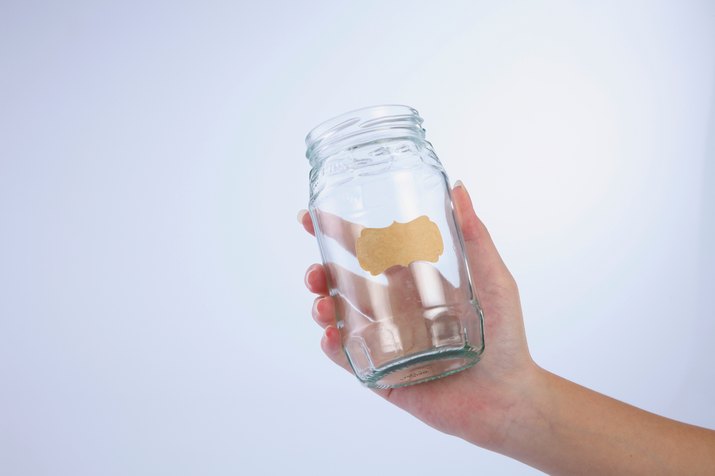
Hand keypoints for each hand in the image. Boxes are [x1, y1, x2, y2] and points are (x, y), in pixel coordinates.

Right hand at [299, 181, 539, 448]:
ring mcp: (387, 342)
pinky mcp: (384, 375)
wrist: (508, 397)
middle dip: (321, 274)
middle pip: (345, 285)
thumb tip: (458, 186)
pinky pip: (350, 360)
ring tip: (321, 305)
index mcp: (413, 283)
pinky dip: (334, 348)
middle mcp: (395, 310)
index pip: (369, 252)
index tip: (311, 218)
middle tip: (313, 272)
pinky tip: (330, 338)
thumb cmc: (506, 336)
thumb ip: (475, 236)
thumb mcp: (493, 279)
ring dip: (323, 308)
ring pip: (341, 319)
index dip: (339, 234)